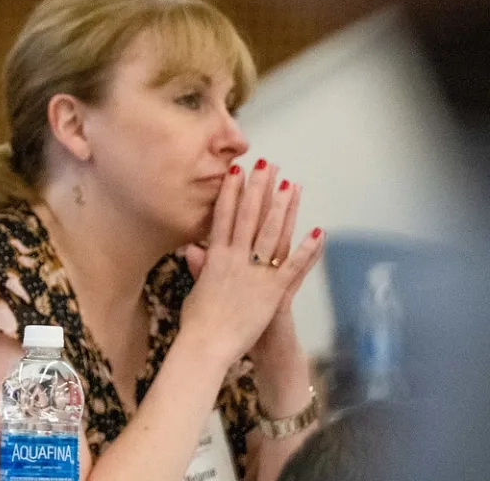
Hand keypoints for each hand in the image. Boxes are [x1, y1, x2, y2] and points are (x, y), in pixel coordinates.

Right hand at [179, 160, 324, 369]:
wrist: (206, 344)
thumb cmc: (198, 321)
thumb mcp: (196, 289)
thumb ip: (199, 267)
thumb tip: (191, 249)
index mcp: (215, 257)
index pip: (224, 216)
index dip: (231, 192)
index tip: (237, 171)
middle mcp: (234, 259)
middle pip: (248, 216)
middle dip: (258, 188)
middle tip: (267, 164)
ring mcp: (254, 273)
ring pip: (270, 233)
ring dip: (282, 208)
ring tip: (291, 184)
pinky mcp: (272, 291)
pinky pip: (292, 267)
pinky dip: (306, 250)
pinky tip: (317, 231)